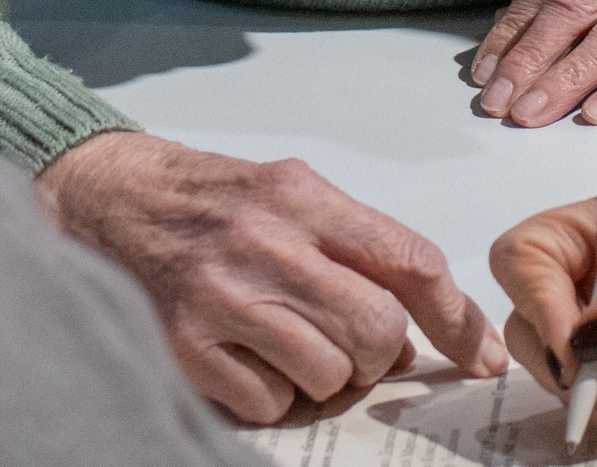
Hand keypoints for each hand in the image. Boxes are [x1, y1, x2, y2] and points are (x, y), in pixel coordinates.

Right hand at [42, 131, 507, 422]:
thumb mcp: (293, 193)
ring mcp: (223, 296)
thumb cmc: (216, 201)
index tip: (481, 355)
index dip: (457, 317)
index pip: (409, 260)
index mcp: (303, 196)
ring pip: (328, 374)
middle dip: (379, 352)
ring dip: (327, 376)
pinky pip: (270, 403)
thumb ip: (356, 248)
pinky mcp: (186, 345)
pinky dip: (274, 395)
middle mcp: (266, 242)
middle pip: (375, 328)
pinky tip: (252, 358)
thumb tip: (419, 333)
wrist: (114, 199)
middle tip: (356, 345)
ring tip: (295, 344)